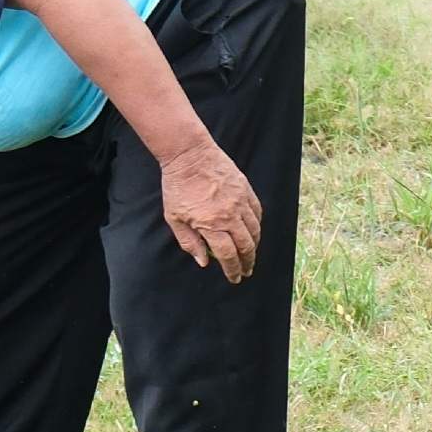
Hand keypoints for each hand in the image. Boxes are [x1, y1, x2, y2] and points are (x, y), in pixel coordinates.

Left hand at [161, 143, 262, 282]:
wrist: (189, 154)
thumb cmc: (177, 186)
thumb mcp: (174, 218)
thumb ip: (189, 241)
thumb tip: (204, 261)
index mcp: (210, 224)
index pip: (227, 255)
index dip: (232, 269)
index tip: (235, 277)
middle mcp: (229, 216)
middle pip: (246, 246)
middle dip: (247, 262)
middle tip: (246, 270)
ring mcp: (240, 202)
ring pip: (255, 231)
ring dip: (254, 246)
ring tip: (250, 254)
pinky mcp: (245, 190)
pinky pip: (257, 213)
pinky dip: (257, 226)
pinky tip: (253, 231)